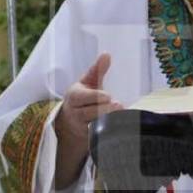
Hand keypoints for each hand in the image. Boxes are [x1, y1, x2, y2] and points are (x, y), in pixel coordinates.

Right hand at [53, 54, 122, 187]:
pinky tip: (120, 127)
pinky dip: (109, 132)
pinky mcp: (89, 138)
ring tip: (122, 116)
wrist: (70, 122)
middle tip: (118, 105)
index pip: (81, 97)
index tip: (107, 96)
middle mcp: (75, 113)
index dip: (94, 97)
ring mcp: (81, 127)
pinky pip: (98, 136)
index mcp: (74, 96)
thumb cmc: (82, 98)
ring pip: (94, 126)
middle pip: (89, 112)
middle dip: (104, 110)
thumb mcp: (87, 83)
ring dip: (108, 121)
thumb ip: (97, 70)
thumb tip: (107, 54)